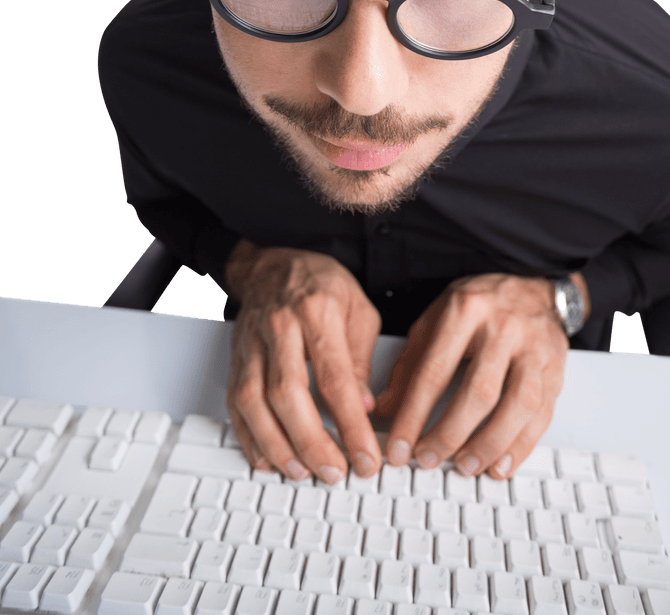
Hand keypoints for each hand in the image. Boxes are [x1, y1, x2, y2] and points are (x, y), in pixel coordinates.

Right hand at [226, 242, 382, 482]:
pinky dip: (249, 437)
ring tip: (300, 472)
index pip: (334, 378)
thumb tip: (364, 408)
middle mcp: (280, 328)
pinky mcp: (236, 359)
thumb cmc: (319, 284)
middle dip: (311, 442)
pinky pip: (235, 403)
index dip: (351, 424)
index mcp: (316, 313)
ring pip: (254, 402)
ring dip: (276, 445)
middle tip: (334, 473)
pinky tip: (266, 458)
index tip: (366, 456)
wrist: (272, 264)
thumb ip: (360, 359)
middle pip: (288, 394)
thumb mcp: (357, 309)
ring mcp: (252, 344)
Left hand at [374, 273, 569, 477]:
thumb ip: (410, 362)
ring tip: (466, 466)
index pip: (435, 370)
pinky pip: (542, 413)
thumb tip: (385, 408)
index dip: (414, 414)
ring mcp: (535, 348)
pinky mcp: (556, 369)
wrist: (535, 288)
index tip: (399, 447)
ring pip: (518, 405)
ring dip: (490, 444)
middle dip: (451, 434)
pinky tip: (500, 464)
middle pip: (479, 391)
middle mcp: (504, 327)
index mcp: (466, 310)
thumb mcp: (436, 318)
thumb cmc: (481, 305)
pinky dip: (522, 446)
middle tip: (429, 459)